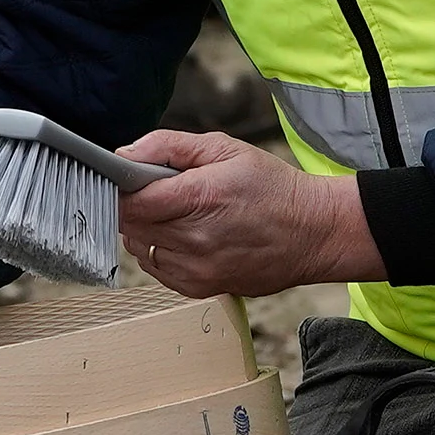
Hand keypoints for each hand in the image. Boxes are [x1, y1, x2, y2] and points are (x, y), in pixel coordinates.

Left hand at [112, 130, 379, 297]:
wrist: (314, 233)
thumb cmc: (273, 188)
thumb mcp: (224, 148)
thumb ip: (168, 146)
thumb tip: (124, 155)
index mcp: (201, 197)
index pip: (132, 200)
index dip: (119, 187)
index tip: (123, 178)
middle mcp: (195, 239)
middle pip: (130, 225)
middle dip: (131, 205)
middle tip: (150, 190)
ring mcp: (198, 268)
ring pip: (139, 248)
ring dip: (144, 229)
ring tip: (172, 213)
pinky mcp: (201, 288)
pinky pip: (156, 269)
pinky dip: (158, 251)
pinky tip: (181, 235)